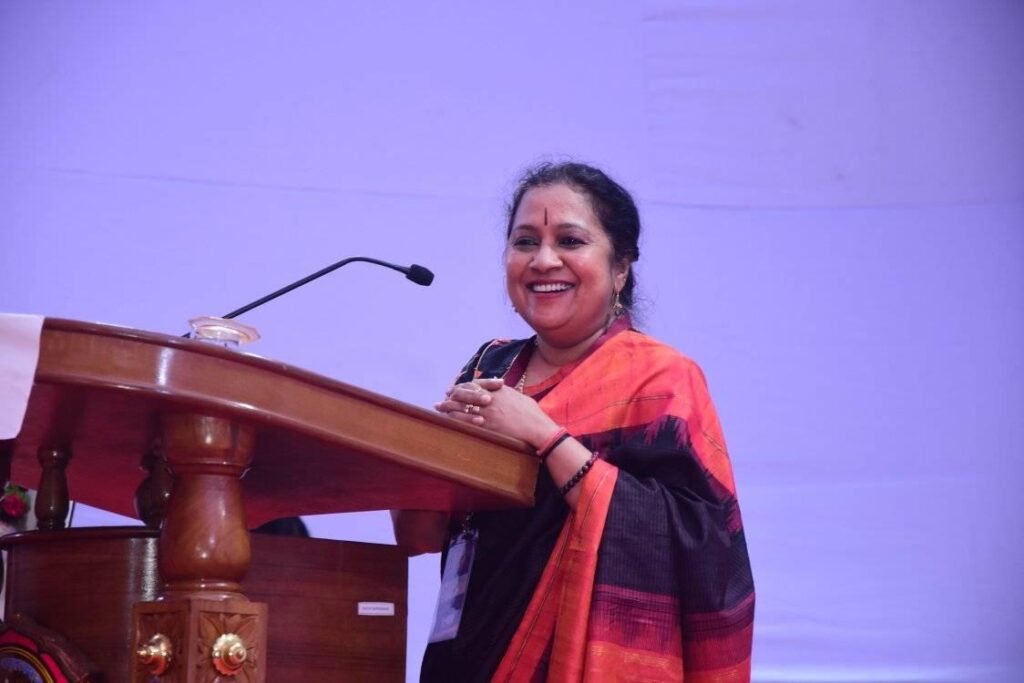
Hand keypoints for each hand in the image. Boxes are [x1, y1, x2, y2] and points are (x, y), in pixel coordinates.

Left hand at [434, 378, 559, 447]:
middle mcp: (491, 398)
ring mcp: (488, 411)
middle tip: (443, 397)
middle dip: (452, 394)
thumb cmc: (532, 414)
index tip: (455, 389)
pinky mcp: (488, 425)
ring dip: (448, 406)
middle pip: (465, 393)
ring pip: (463, 406)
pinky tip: (447, 419)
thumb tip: (498, 386)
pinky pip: (467, 420)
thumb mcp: (518, 396)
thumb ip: (506, 391)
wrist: (537, 427)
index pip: (475, 384)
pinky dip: (455, 418)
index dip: (463, 386)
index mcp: (498, 390)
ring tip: (439, 407)